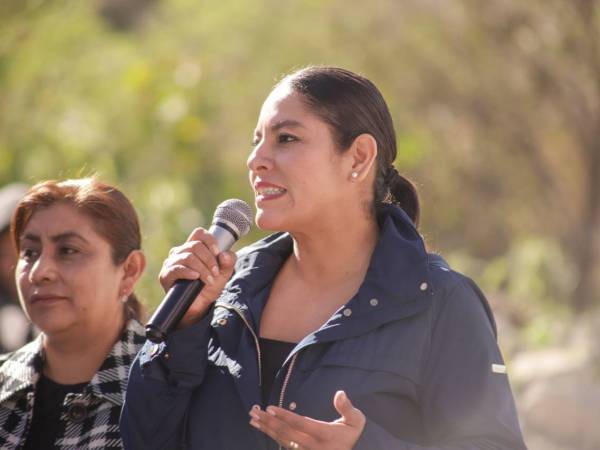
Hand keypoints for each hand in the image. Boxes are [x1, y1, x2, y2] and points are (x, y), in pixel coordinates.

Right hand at [158, 227, 236, 326]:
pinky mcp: (166, 275)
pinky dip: (189, 272)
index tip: (217, 253)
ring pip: (188, 256)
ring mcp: (171, 262)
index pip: (199, 233)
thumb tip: (224, 254)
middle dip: (209, 259)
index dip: (210, 240)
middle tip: (215, 272)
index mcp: (193, 247)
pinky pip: (177, 268)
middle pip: (195, 245)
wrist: (199, 306)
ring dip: (202, 269)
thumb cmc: (210, 286)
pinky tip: (196, 278)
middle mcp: (180, 252)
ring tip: (209, 280)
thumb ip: (229, 261)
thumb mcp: (224, 272)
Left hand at [249, 391, 365, 449]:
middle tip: (254, 411)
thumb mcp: (356, 422)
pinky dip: (272, 436)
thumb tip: (340, 393)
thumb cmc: (352, 436)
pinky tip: (264, 429)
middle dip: (269, 421)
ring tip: (253, 420)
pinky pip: (284, 445)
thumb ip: (347, 408)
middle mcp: (312, 446)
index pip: (300, 424)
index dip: (284, 416)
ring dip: (267, 429)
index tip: (270, 408)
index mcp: (324, 434)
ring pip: (282, 440)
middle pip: (286, 433)